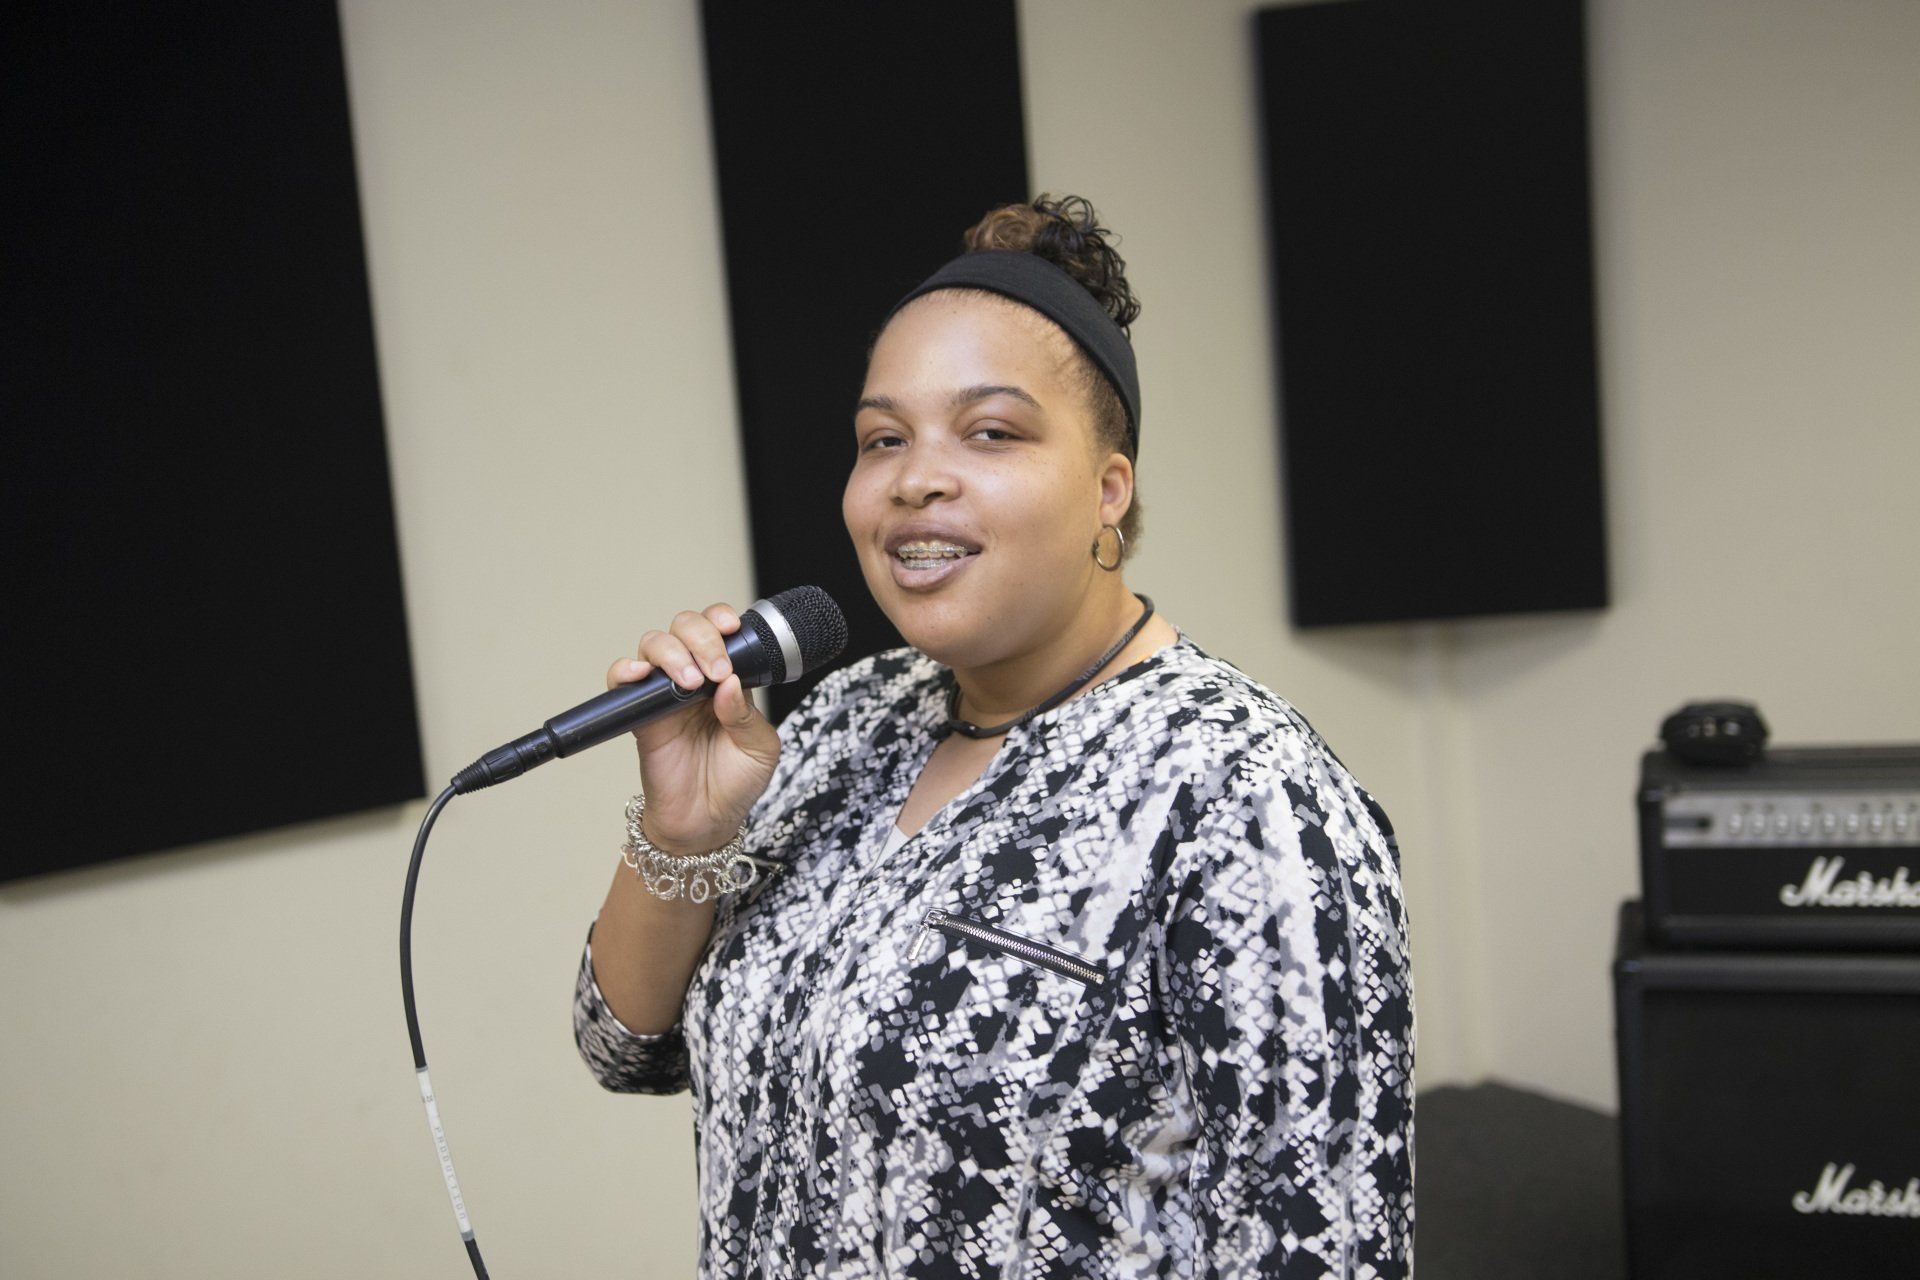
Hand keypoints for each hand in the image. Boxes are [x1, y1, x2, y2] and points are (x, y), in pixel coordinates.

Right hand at [605, 603, 781, 853]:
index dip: (721, 619)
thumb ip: (747, 715)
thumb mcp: (760, 748)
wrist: (706, 822)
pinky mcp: (640, 715)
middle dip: (701, 637)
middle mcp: (695, 678)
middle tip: (715, 670)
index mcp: (727, 679)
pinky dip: (626, 669)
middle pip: (685, 628)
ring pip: (655, 644)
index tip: (732, 628)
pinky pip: (622, 681)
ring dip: (672, 652)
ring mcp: (665, 694)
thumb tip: (730, 684)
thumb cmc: (735, 783)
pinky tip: (643, 675)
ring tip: (689, 681)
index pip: (720, 631)